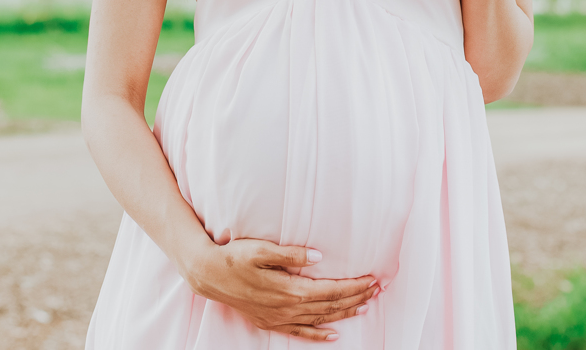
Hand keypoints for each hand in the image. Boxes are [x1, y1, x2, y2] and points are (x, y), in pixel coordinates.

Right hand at [183, 237, 377, 340]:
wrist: (208, 275)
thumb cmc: (234, 257)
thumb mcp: (261, 249)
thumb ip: (291, 254)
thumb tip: (319, 257)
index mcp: (288, 289)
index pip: (330, 290)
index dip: (353, 286)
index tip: (372, 280)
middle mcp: (286, 308)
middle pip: (329, 305)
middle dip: (356, 298)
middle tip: (377, 290)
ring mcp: (278, 318)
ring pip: (319, 319)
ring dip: (344, 314)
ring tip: (365, 307)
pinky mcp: (270, 322)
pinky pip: (300, 333)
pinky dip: (318, 335)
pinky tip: (333, 335)